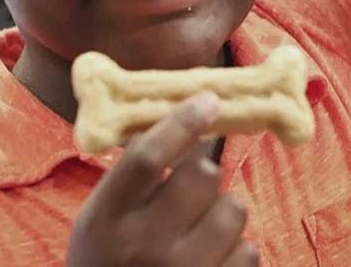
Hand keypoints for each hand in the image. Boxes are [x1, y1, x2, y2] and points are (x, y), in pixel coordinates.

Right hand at [67, 92, 257, 266]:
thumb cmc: (107, 265)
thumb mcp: (101, 221)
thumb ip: (133, 178)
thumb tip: (184, 115)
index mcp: (105, 222)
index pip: (146, 158)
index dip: (182, 122)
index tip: (209, 99)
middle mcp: (143, 248)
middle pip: (201, 176)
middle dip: (204, 173)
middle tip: (193, 189)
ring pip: (233, 210)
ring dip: (223, 213)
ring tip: (199, 234)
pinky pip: (249, 251)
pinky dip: (236, 250)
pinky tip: (210, 263)